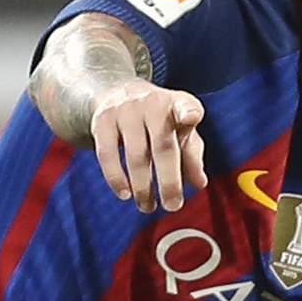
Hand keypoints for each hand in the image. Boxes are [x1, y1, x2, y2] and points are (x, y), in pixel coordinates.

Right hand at [89, 81, 207, 212]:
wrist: (119, 94)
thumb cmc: (159, 120)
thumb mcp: (180, 132)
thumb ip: (192, 156)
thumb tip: (199, 183)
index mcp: (177, 104)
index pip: (185, 105)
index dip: (189, 112)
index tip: (191, 118)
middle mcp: (152, 103)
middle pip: (162, 146)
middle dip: (169, 181)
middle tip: (173, 206)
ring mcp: (125, 110)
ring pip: (136, 156)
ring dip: (143, 188)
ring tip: (148, 207)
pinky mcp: (102, 121)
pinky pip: (108, 155)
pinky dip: (116, 178)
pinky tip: (125, 194)